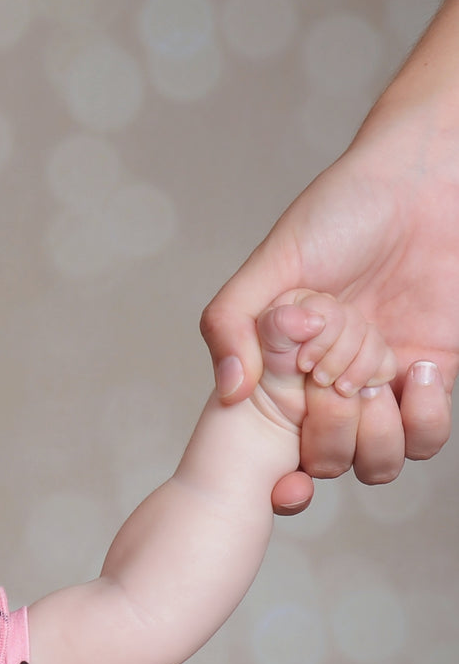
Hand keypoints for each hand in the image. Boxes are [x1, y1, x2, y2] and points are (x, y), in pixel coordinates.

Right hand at [201, 118, 456, 513]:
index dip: (281, 480)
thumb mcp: (270, 263)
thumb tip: (229, 392)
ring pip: (378, 462)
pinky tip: (415, 368)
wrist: (425, 181)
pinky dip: (422, 416)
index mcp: (282, 369)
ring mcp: (381, 384)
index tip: (287, 483)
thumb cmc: (342, 210)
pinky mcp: (433, 373)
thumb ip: (232, 323)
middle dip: (332, 440)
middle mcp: (328, 385)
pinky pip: (427, 432)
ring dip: (378, 438)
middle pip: (327, 463)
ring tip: (376, 383)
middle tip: (335, 386)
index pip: (275, 448)